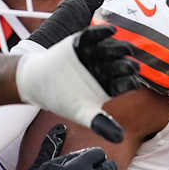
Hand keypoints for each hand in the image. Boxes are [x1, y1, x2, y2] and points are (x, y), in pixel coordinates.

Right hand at [15, 24, 138, 142]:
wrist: (36, 82)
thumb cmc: (62, 100)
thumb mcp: (82, 113)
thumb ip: (101, 123)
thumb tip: (120, 139)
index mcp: (110, 85)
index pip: (126, 83)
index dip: (130, 82)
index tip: (132, 82)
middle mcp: (106, 69)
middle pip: (122, 64)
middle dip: (127, 65)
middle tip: (131, 66)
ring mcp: (95, 54)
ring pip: (112, 48)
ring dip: (119, 47)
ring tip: (126, 49)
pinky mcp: (82, 42)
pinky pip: (96, 34)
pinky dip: (104, 31)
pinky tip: (112, 30)